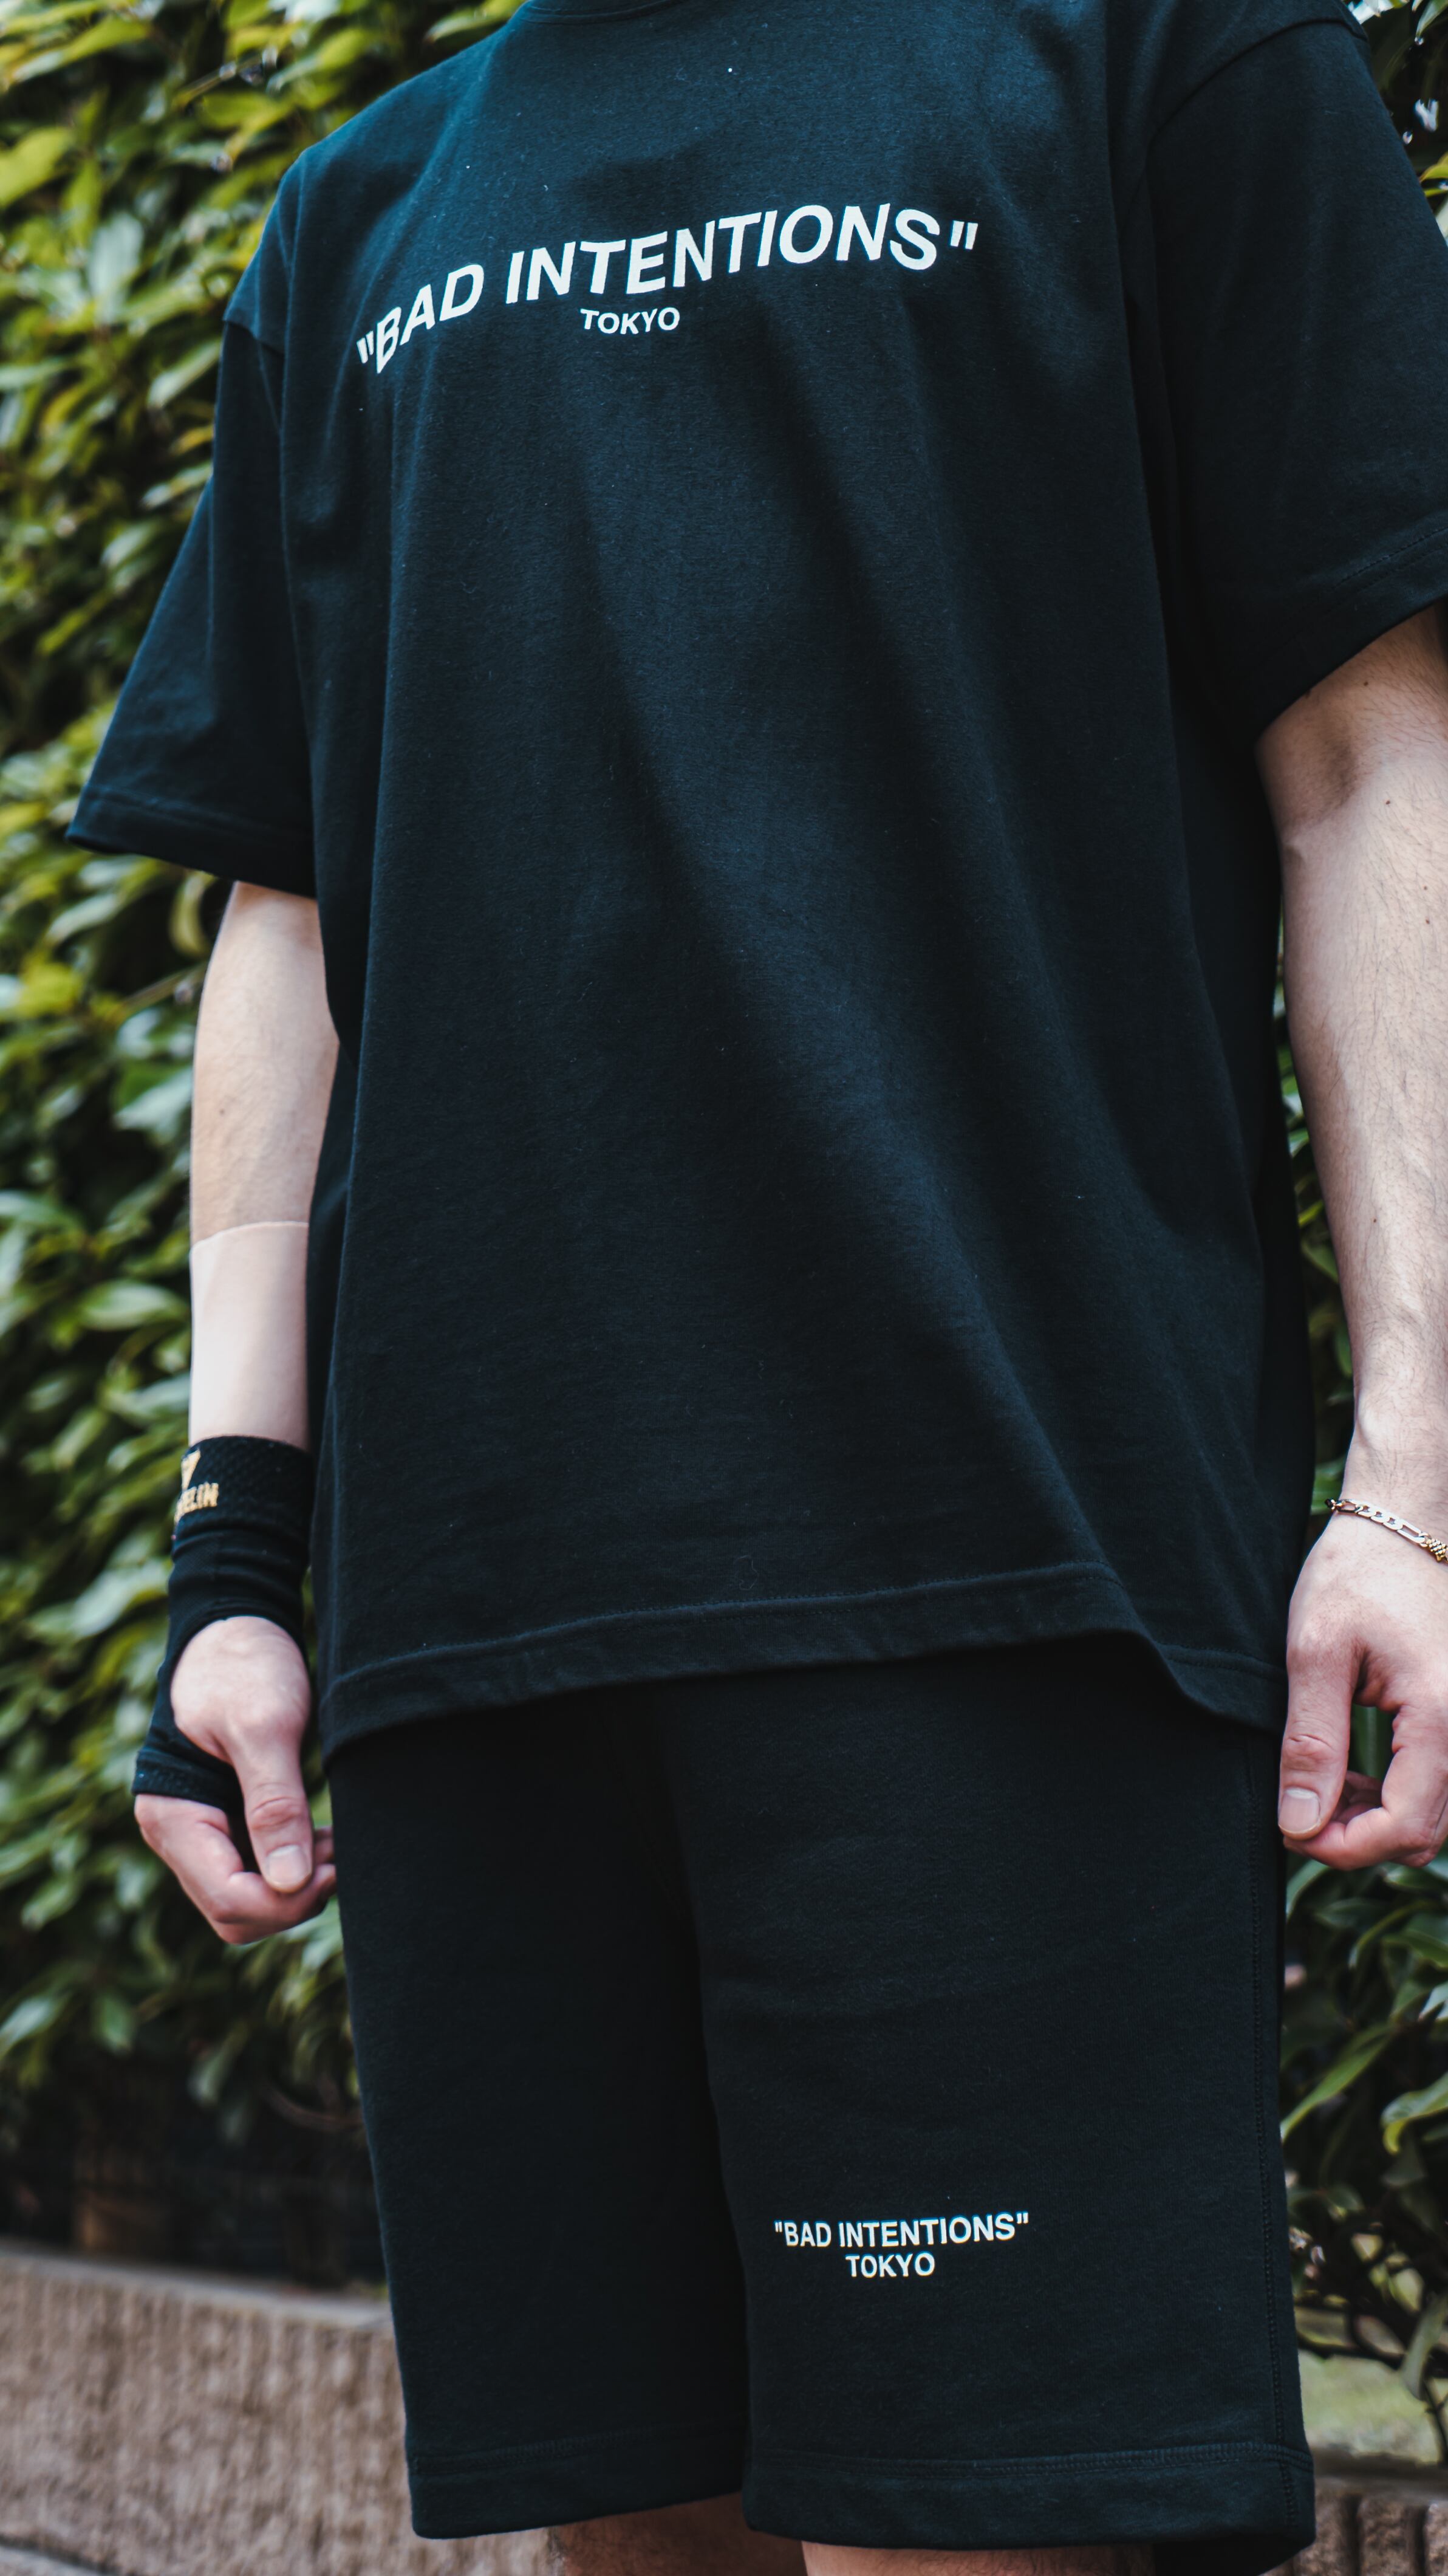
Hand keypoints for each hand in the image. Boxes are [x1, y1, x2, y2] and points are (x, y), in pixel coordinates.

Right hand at [135, 1614, 335, 1942]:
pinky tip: (326, 1840)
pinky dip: (294, 1867)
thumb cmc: (244, 1665)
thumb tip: (289, 1883)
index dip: (286, 1901)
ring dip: (297, 1887)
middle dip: (291, 1900)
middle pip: (234, 1913)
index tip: (334, 1868)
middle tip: (341, 1860)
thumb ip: (275, 1805)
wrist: (236, 1625)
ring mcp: (202, 1831)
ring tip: (339, 1847)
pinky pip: (258, 1870)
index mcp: (173, 1817)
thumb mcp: (264, 1728)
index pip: (228, 1900)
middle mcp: (179, 1834)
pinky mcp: (228, 1820)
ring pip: (248, 1899)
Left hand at [1281, 1500, 1447, 1869]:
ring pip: (1436, 1816)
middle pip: (1425, 1833)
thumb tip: (1299, 1823)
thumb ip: (1311, 1743)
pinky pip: (1442, 1784)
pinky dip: (1397, 1794)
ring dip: (1377, 1819)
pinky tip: (1351, 1771)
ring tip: (1320, 1785)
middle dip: (1357, 1838)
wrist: (1408, 1521)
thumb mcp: (1316, 1653)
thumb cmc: (1358, 1573)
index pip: (1404, 1827)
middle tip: (1297, 1809)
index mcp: (1441, 1717)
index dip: (1344, 1848)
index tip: (1291, 1830)